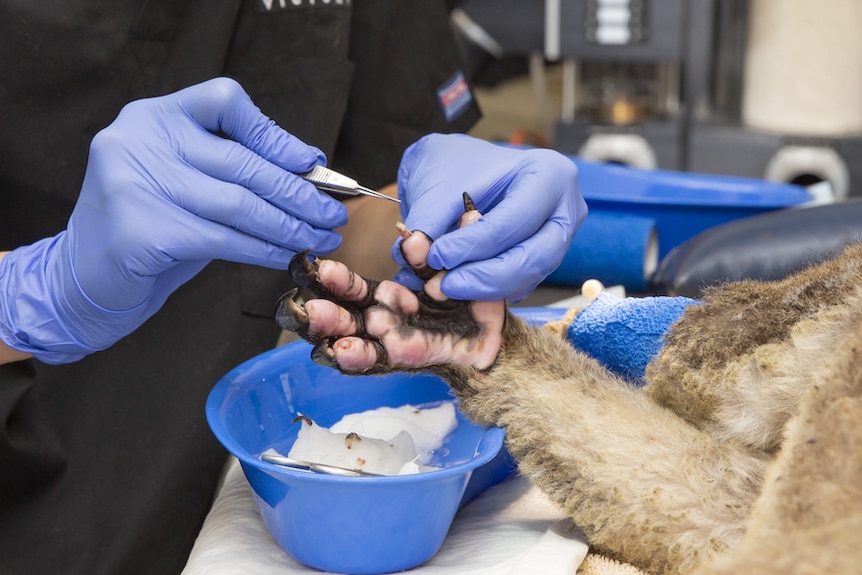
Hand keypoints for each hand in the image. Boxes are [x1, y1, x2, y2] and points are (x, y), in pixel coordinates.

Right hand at [0, 78, 346, 362]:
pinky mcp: (141, 231)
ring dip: (291, 225)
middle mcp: (138, 140)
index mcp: (152, 116)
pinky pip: (224, 241)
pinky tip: (291, 256)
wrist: (86, 278)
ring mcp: (134, 184)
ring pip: (238, 204)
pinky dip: (266, 250)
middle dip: (298, 192)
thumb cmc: (151, 226)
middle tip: (334, 213)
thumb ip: (232, 168)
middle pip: (241, 161)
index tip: (310, 162)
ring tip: (323, 237)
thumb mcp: (187, 181)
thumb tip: (308, 171)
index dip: (273, 133)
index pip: (224, 100)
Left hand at [392, 134, 586, 301]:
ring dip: (483, 291)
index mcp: (548, 175)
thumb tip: (416, 255)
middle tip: (443, 287)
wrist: (457, 169)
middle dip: (485, 278)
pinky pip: (519, 287)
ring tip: (442, 288)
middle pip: (533, 258)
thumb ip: (427, 221)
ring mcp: (558, 239)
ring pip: (527, 278)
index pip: (514, 220)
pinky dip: (487, 293)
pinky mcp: (541, 263)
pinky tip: (457, 289)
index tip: (436, 257)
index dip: (473, 245)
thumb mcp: (435, 182)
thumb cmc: (453, 165)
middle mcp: (565, 209)